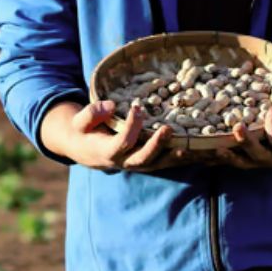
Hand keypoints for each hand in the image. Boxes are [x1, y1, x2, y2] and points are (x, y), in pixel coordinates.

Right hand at [44, 101, 212, 172]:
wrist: (82, 148)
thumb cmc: (82, 130)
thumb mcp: (79, 121)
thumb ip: (91, 113)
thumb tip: (112, 105)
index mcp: (105, 152)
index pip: (121, 143)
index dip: (131, 127)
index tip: (137, 106)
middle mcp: (122, 162)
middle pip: (143, 160)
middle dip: (156, 146)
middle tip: (168, 128)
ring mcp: (134, 163)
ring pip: (156, 164)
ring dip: (172, 156)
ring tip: (188, 145)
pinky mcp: (143, 161)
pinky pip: (161, 161)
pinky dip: (176, 158)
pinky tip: (192, 149)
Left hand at [214, 99, 271, 169]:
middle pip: (259, 155)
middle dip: (248, 142)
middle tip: (238, 127)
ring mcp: (261, 161)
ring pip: (243, 161)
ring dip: (229, 155)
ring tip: (215, 147)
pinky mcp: (251, 158)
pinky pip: (234, 159)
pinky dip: (220, 158)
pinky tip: (206, 153)